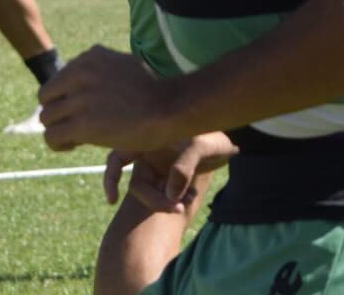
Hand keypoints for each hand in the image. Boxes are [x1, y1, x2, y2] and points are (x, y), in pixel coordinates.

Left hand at [39, 46, 178, 152]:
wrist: (169, 109)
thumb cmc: (152, 92)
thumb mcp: (123, 64)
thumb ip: (99, 68)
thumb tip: (80, 69)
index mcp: (89, 57)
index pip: (59, 79)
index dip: (65, 97)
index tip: (80, 110)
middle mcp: (80, 73)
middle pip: (46, 97)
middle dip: (57, 112)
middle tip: (73, 125)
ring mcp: (80, 99)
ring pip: (46, 118)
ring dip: (57, 129)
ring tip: (73, 138)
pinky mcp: (82, 125)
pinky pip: (52, 136)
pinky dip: (58, 144)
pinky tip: (72, 146)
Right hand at [102, 132, 235, 213]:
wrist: (232, 140)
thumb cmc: (214, 134)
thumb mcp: (202, 145)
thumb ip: (184, 166)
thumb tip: (170, 194)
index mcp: (147, 136)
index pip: (118, 154)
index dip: (111, 176)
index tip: (113, 201)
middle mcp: (148, 152)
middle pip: (136, 183)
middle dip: (153, 201)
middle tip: (176, 210)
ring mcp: (158, 166)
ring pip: (152, 192)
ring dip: (166, 202)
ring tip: (188, 202)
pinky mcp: (170, 177)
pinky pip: (166, 195)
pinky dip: (174, 201)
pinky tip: (191, 198)